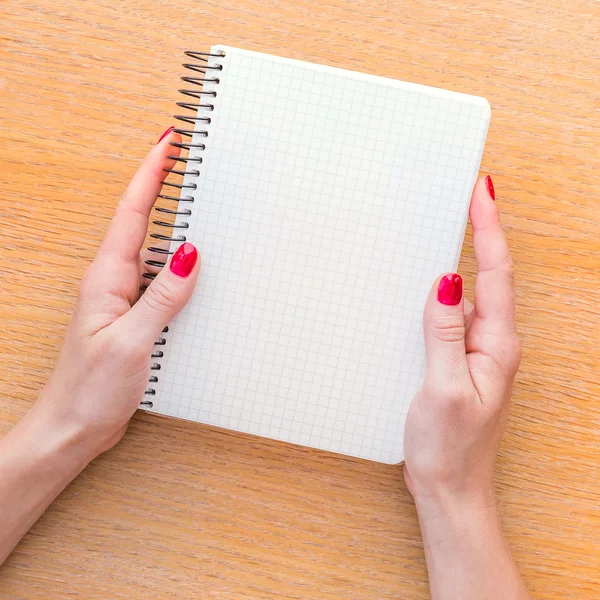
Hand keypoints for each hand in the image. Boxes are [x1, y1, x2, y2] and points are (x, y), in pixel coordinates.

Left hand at [35, 127, 200, 460]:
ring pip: (154, 252)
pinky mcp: (134, 317)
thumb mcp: (130, 341)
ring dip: (174, 226)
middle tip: (185, 158)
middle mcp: (113, 282)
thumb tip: (190, 255)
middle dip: (162, 185)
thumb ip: (162, 297)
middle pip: (143, 222)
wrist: (73, 427)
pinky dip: (179, 267)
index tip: (167, 144)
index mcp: (106, 279)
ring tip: (198, 204)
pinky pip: (160, 281)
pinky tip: (194, 269)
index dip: (150, 174)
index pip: (132, 213)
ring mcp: (124, 299)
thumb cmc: (90, 389)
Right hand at [403, 176, 520, 516]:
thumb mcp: (444, 388)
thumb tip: (446, 283)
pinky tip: (427, 289)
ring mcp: (474, 352)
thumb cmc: (450, 447)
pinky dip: (441, 295)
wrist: (449, 487)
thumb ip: (444, 334)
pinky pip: (451, 317)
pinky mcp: (457, 360)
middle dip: (481, 232)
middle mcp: (491, 343)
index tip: (482, 193)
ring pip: (468, 296)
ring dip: (460, 262)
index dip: (489, 230)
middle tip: (470, 196)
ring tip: (451, 228)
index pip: (496, 275)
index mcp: (496, 346)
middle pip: (489, 276)